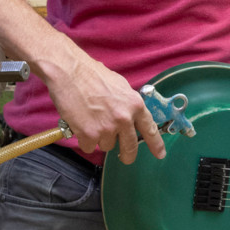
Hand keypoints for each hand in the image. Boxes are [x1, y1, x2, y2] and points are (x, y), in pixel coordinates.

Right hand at [38, 50, 165, 163]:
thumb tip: (131, 117)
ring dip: (99, 139)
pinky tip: (80, 125)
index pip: (150, 129)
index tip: (160, 154)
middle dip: (127, 155)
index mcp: (135, 105)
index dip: (156, 145)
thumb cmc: (91, 74)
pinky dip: (84, 140)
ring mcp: (106, 128)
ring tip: (90, 121)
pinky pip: (89, 147)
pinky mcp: (89, 135)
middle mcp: (124, 119)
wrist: (69, 72)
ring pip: (106, 146)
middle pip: (130, 148)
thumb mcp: (120, 86)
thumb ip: (128, 104)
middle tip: (123, 157)